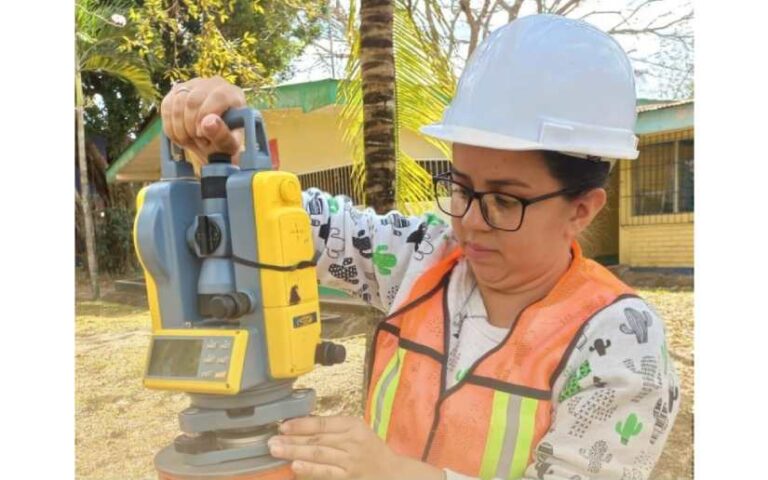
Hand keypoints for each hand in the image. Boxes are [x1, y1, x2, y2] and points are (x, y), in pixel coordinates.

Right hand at [159, 76, 246, 163]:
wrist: (210, 143)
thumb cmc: (225, 144)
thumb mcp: (229, 146)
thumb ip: (223, 136)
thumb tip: (209, 123)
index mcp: (232, 94)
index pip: (218, 97)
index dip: (206, 117)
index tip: (202, 135)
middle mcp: (214, 83)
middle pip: (193, 100)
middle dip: (191, 126)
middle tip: (198, 141)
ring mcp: (194, 85)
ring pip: (177, 103)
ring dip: (180, 128)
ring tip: (192, 140)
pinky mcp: (177, 91)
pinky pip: (166, 106)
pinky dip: (170, 126)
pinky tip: (181, 136)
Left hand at [268, 415, 443, 479]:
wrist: (392, 472)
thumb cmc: (370, 449)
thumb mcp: (356, 431)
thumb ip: (333, 428)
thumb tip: (301, 425)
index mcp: (353, 425)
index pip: (323, 423)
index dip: (301, 424)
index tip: (283, 426)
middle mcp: (352, 441)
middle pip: (318, 439)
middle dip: (292, 440)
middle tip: (271, 441)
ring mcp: (351, 460)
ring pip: (319, 455)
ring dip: (295, 453)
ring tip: (277, 451)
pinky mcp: (349, 477)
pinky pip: (327, 472)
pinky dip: (310, 470)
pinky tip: (296, 467)